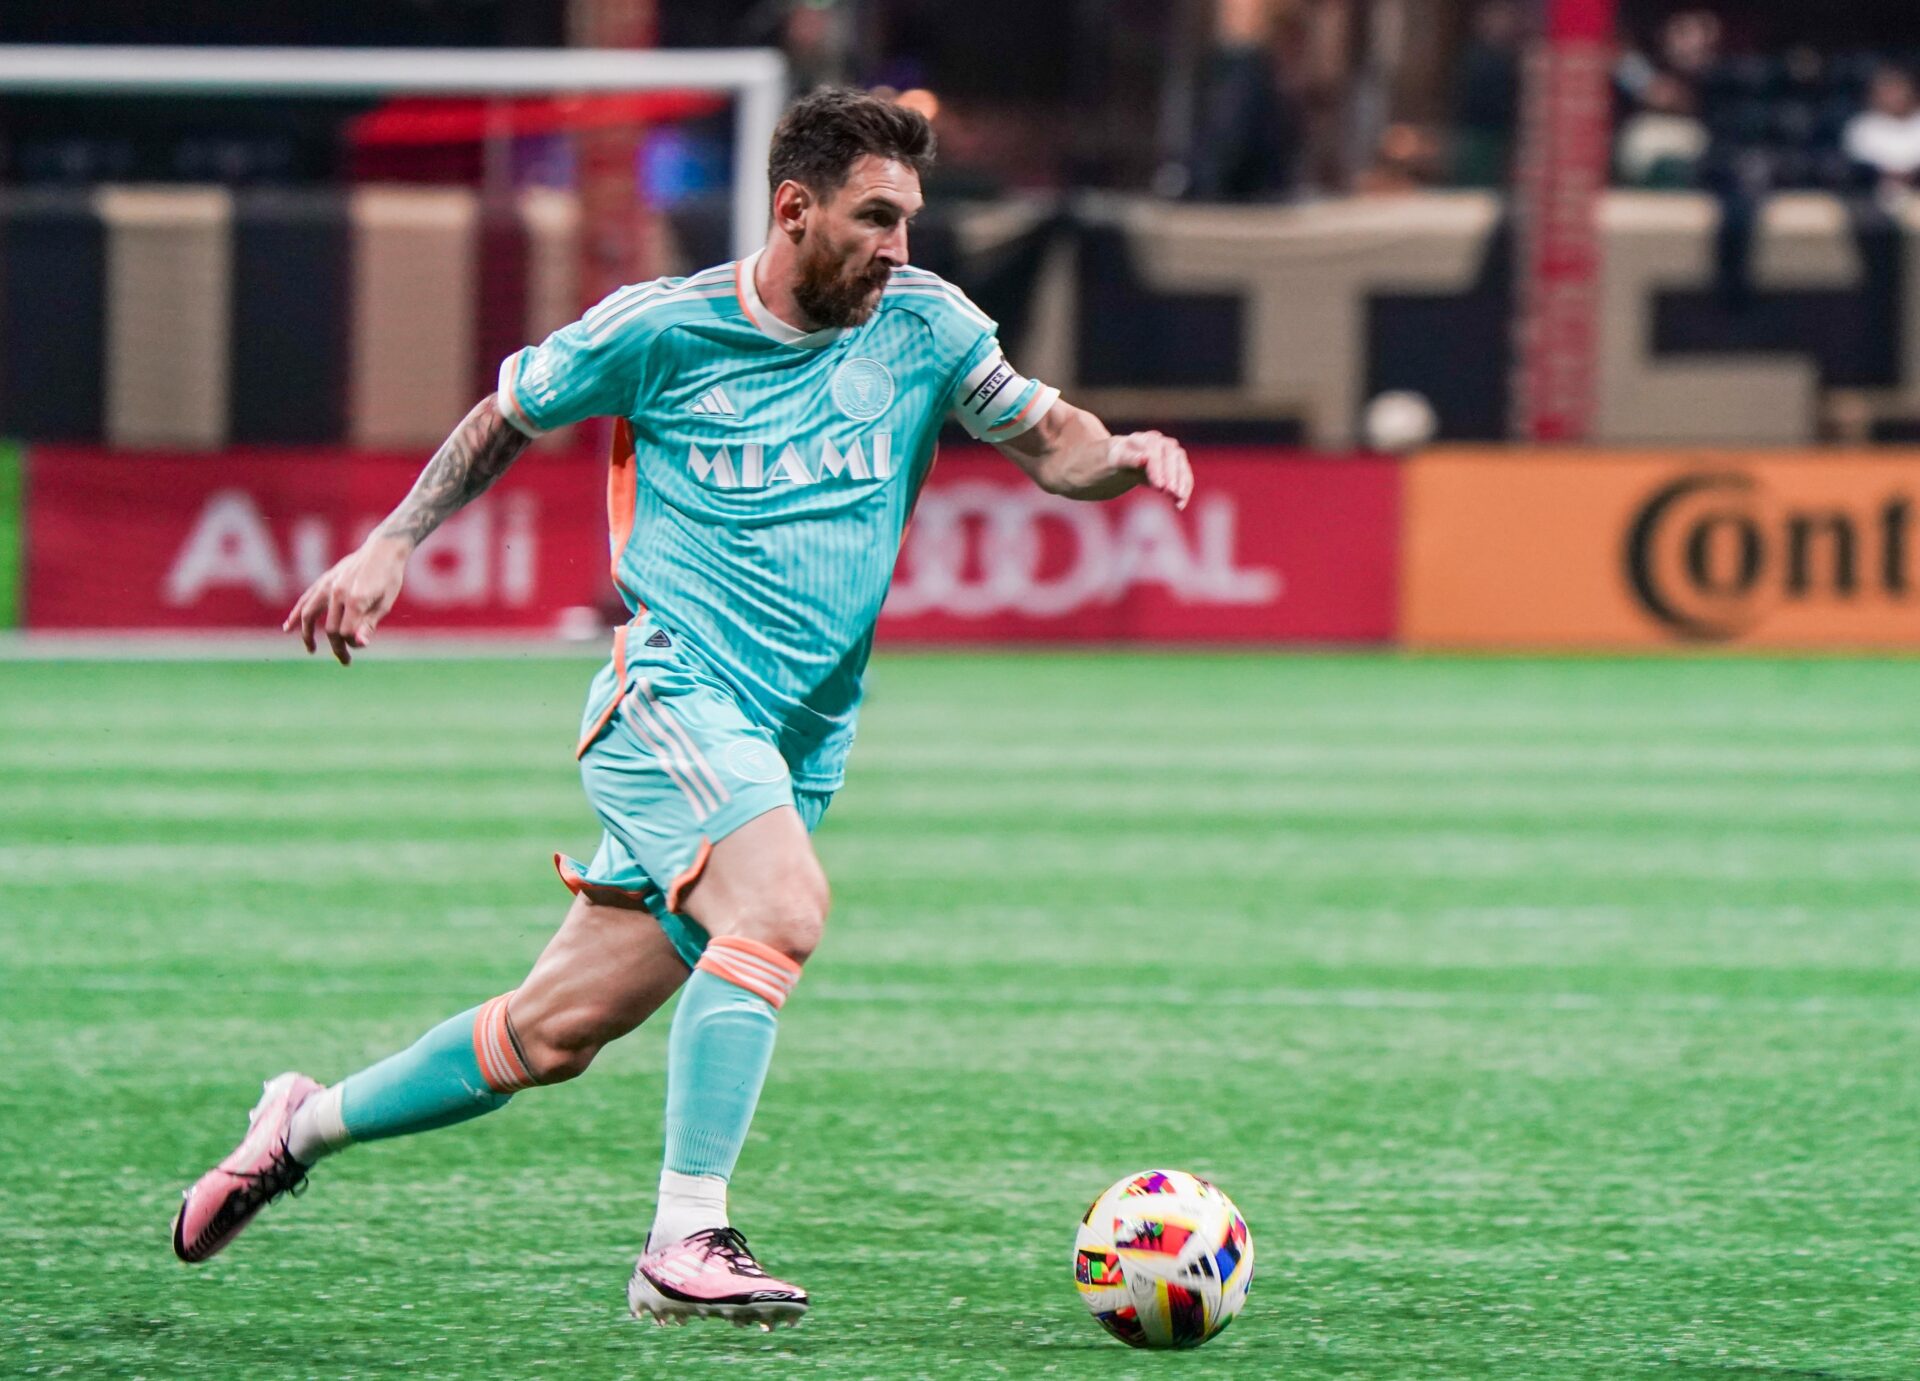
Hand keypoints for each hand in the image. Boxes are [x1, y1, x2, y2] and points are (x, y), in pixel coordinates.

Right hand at [283, 535, 411, 664]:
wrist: (383, 549)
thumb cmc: (389, 577)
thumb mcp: (386, 603)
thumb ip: (369, 624)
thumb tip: (359, 644)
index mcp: (355, 599)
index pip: (347, 633)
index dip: (353, 643)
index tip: (361, 644)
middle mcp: (337, 592)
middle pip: (331, 629)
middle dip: (337, 647)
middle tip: (346, 661)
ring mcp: (328, 585)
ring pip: (309, 615)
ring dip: (308, 635)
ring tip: (311, 650)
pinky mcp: (323, 581)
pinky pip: (305, 600)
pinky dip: (296, 614)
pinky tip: (288, 627)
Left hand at [1112, 431, 1193, 509]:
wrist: (1114, 464)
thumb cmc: (1110, 461)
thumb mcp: (1112, 461)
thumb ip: (1127, 458)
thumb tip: (1144, 459)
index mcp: (1141, 439)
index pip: (1154, 452)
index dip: (1157, 469)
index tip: (1159, 487)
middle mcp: (1158, 442)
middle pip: (1172, 456)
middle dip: (1173, 475)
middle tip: (1172, 493)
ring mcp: (1168, 453)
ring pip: (1181, 464)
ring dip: (1183, 482)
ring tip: (1179, 501)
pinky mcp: (1173, 466)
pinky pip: (1183, 475)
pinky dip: (1184, 489)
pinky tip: (1179, 505)